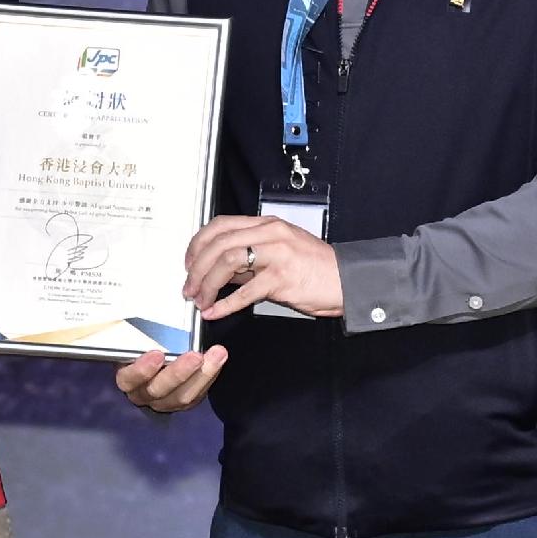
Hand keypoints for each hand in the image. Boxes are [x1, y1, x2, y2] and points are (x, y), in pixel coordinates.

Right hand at [115, 344, 228, 414]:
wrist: (153, 362)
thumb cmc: (141, 347)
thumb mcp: (135, 341)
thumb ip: (140, 333)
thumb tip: (140, 308)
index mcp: (127, 378)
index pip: (129, 378)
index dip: (142, 370)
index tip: (157, 354)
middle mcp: (143, 393)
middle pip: (158, 390)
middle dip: (178, 373)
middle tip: (195, 355)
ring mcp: (164, 401)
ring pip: (182, 396)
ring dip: (202, 374)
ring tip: (217, 354)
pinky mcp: (183, 401)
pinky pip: (198, 394)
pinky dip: (209, 376)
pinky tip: (219, 358)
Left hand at [186, 216, 341, 321]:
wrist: (347, 280)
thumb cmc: (315, 268)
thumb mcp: (280, 252)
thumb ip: (250, 258)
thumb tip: (218, 271)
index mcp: (267, 225)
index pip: (221, 225)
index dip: (198, 244)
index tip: (189, 262)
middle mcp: (270, 234)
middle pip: (219, 244)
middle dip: (197, 268)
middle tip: (189, 287)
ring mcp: (277, 254)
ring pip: (227, 262)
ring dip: (207, 284)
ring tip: (200, 300)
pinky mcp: (283, 279)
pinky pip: (246, 292)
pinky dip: (225, 304)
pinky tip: (215, 312)